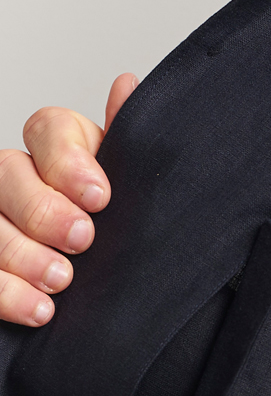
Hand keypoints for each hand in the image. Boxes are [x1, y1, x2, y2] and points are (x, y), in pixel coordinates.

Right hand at [0, 73, 137, 326]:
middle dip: (44, 209)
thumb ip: (128, 149)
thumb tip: (127, 85)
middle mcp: (15, 179)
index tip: (102, 198)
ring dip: (21, 254)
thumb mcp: (132, 196)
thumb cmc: (117, 238)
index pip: (49, 129)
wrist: (108, 301)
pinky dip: (5, 293)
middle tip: (81, 240)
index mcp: (58, 153)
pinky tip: (38, 310)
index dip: (70, 161)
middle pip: (8, 173)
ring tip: (61, 282)